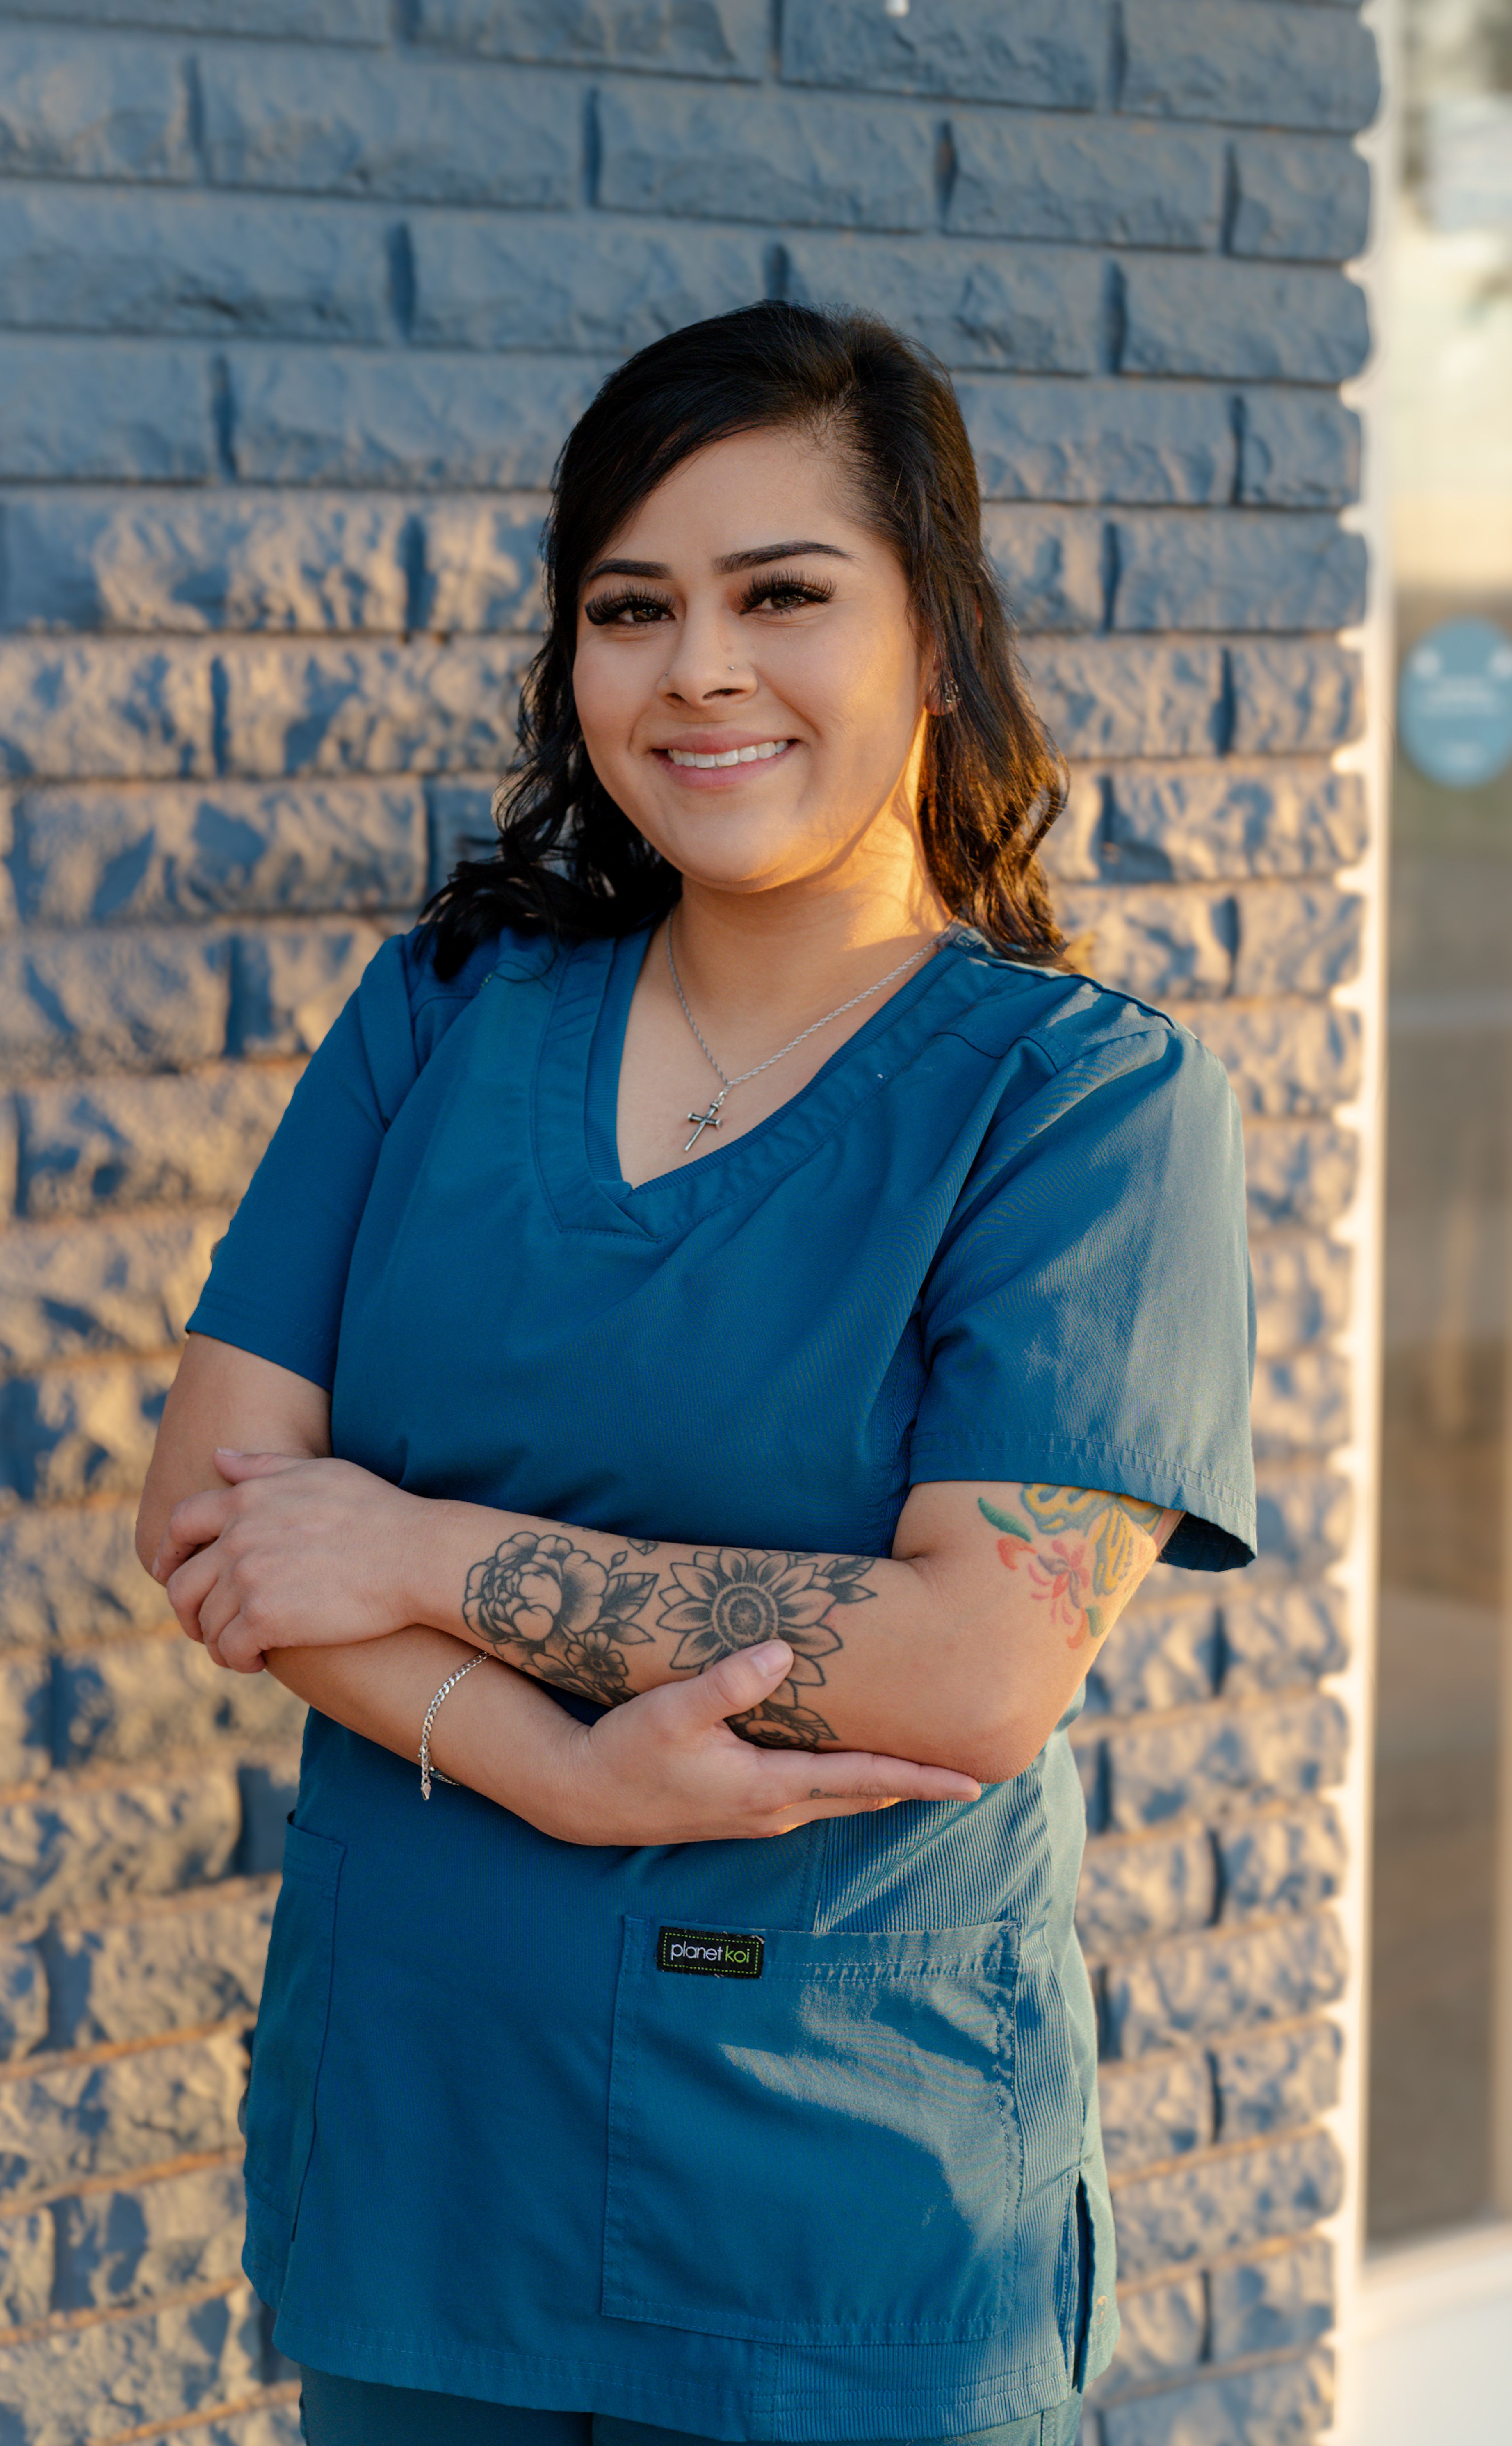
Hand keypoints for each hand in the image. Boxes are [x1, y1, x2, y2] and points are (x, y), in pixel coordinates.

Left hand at [154, 1449, 427, 1672]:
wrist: (415, 1555)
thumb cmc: (377, 1511)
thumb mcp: (319, 1473)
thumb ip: (263, 1466)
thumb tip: (218, 1456)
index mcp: (247, 1499)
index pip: (181, 1522)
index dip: (169, 1551)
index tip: (170, 1571)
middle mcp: (238, 1537)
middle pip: (182, 1582)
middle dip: (187, 1610)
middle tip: (204, 1626)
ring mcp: (249, 1578)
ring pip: (206, 1621)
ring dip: (216, 1640)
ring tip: (238, 1648)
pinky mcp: (265, 1618)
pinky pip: (229, 1648)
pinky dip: (235, 1659)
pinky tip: (255, 1661)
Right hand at [535, 1641, 980, 1843]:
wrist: (580, 1797)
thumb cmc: (624, 1752)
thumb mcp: (671, 1712)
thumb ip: (727, 1682)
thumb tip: (781, 1652)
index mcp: (769, 1787)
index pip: (864, 1781)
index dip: (922, 1779)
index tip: (973, 1781)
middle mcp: (775, 1809)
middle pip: (865, 1795)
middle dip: (919, 1783)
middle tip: (973, 1771)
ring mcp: (759, 1814)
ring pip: (842, 1798)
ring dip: (886, 1783)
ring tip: (930, 1766)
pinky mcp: (743, 1807)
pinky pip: (816, 1796)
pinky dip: (850, 1782)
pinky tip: (858, 1764)